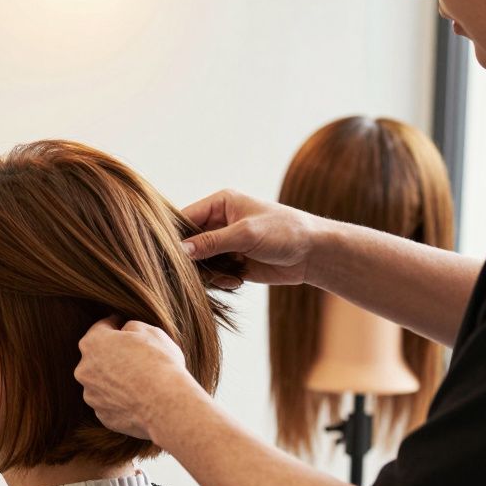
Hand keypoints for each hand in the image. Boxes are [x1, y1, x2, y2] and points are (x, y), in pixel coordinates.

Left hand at [75, 317, 209, 442]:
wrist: (167, 405)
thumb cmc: (160, 363)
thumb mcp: (150, 332)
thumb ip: (131, 327)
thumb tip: (126, 331)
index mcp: (93, 343)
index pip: (101, 328)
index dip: (116, 326)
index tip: (124, 327)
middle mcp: (84, 370)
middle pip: (98, 358)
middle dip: (113, 356)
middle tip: (136, 358)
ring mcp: (91, 395)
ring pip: (102, 383)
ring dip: (115, 380)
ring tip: (140, 383)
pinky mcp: (102, 416)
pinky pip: (110, 404)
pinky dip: (121, 401)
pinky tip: (139, 400)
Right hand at [182, 189, 326, 287]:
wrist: (314, 254)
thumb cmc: (284, 232)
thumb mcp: (246, 234)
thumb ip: (212, 242)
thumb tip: (180, 251)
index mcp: (220, 204)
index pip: (185, 218)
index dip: (175, 236)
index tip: (171, 254)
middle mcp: (219, 223)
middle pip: (189, 242)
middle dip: (192, 259)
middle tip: (199, 271)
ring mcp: (226, 244)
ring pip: (200, 261)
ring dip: (208, 272)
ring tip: (226, 275)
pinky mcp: (233, 263)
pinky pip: (214, 274)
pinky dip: (220, 281)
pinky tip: (236, 280)